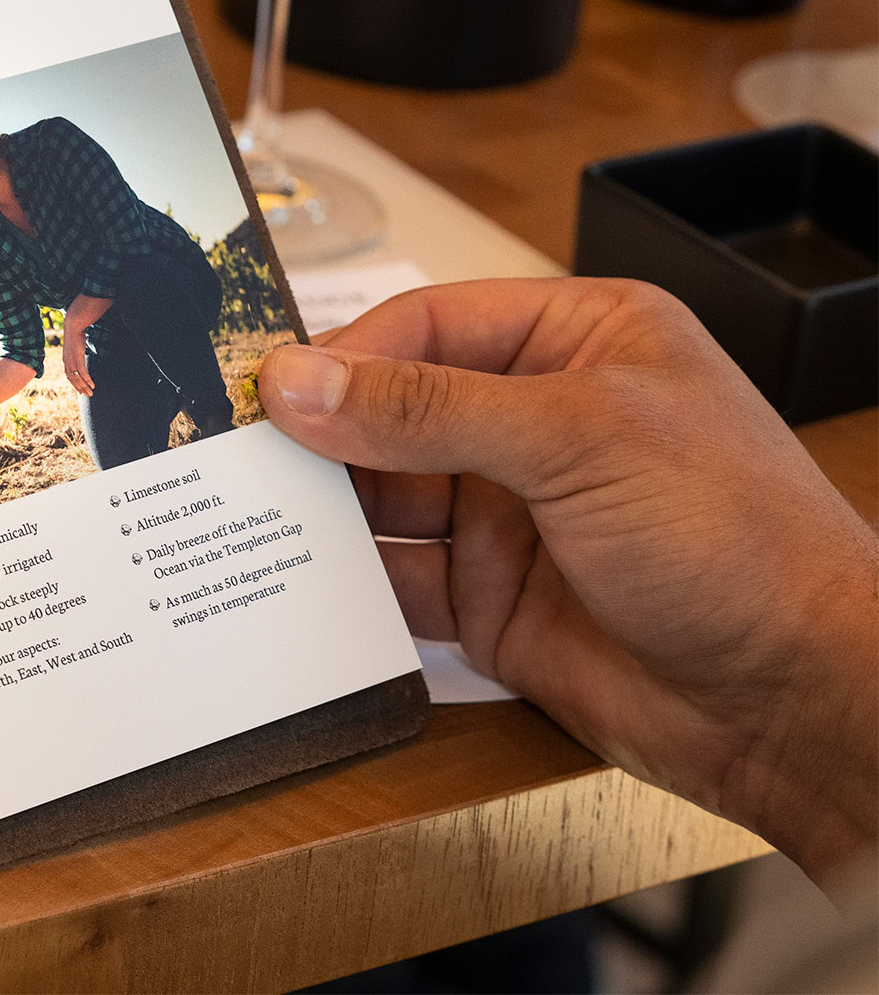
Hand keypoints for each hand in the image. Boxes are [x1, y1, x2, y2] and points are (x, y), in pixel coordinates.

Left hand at [60, 334, 93, 396]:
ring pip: (78, 378)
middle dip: (80, 388)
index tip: (80, 390)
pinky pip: (83, 373)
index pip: (69, 376)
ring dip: (85, 386)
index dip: (74, 384)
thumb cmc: (75, 334)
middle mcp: (67, 362)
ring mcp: (72, 361)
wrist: (73, 327)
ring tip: (91, 393)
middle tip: (87, 395)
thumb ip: (77, 352)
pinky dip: (87, 380)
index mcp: (66, 360)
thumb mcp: (75, 346)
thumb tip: (80, 351)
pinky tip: (92, 385)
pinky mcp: (78, 358)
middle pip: (73, 379)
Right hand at [258, 278, 876, 884]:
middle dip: (319, 434)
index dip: (344, 355)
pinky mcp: (489, 602)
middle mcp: (536, 421)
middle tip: (231, 454)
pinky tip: (291, 584)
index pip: (428, 325)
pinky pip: (394, 581)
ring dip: (322, 511)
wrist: (795, 701)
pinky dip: (343, 586)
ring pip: (383, 498)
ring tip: (242, 517)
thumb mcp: (575, 440)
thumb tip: (301, 381)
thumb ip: (427, 408)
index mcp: (578, 342)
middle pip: (392, 411)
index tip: (265, 388)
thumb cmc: (734, 538)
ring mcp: (509, 514)